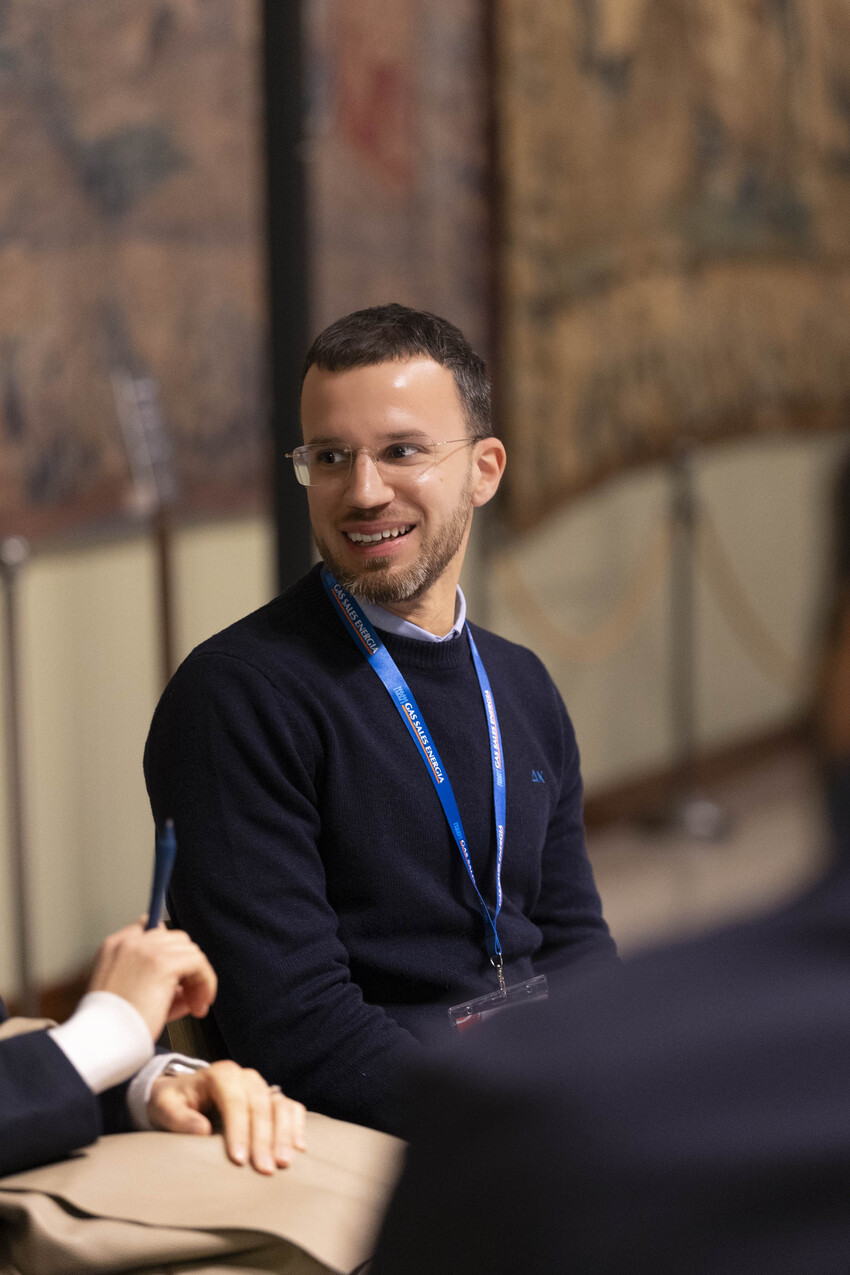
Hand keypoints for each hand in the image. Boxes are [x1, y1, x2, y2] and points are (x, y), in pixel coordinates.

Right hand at [87, 920, 216, 1040]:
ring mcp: (147, 949)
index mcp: (114, 946)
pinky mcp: (164, 963)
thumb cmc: (112, 1027)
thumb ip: (152, 980)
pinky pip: (199, 964)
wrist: (102, 1040)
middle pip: (175, 940)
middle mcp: (130, 941)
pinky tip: (199, 1004)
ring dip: (198, 978)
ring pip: (190, 950)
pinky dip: (206, 982)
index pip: (151, 929)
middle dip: (186, 967)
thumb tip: (184, 984)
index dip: (170, 953)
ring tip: (194, 1005)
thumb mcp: (127, 994)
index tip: (178, 977)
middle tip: (189, 997)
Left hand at [147, 1061, 306, 1173]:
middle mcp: (245, 1077)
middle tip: (264, 1170)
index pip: (235, 1100)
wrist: (184, 1095)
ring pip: (280, 1106)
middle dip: (263, 1139)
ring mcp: (261, 1087)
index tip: (239, 1160)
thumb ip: (179, 1117)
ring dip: (284, 1135)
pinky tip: (298, 1148)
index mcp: (220, 1074)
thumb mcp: (165, 1106)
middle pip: (260, 1105)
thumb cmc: (173, 1102)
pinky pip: (292, 1108)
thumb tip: (202, 1131)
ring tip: (283, 1163)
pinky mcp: (271, 1098)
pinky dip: (297, 1126)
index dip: (239, 1129)